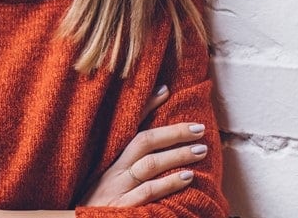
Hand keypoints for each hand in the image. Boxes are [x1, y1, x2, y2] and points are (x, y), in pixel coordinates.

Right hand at [79, 85, 207, 207]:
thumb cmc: (96, 205)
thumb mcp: (103, 180)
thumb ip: (125, 161)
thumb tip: (150, 132)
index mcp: (107, 160)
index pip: (127, 126)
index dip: (145, 107)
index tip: (165, 91)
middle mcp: (112, 170)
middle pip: (143, 142)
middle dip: (172, 133)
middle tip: (199, 128)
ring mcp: (117, 188)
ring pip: (149, 165)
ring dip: (177, 155)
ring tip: (201, 150)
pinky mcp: (122, 207)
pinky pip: (148, 192)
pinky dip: (169, 183)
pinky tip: (187, 177)